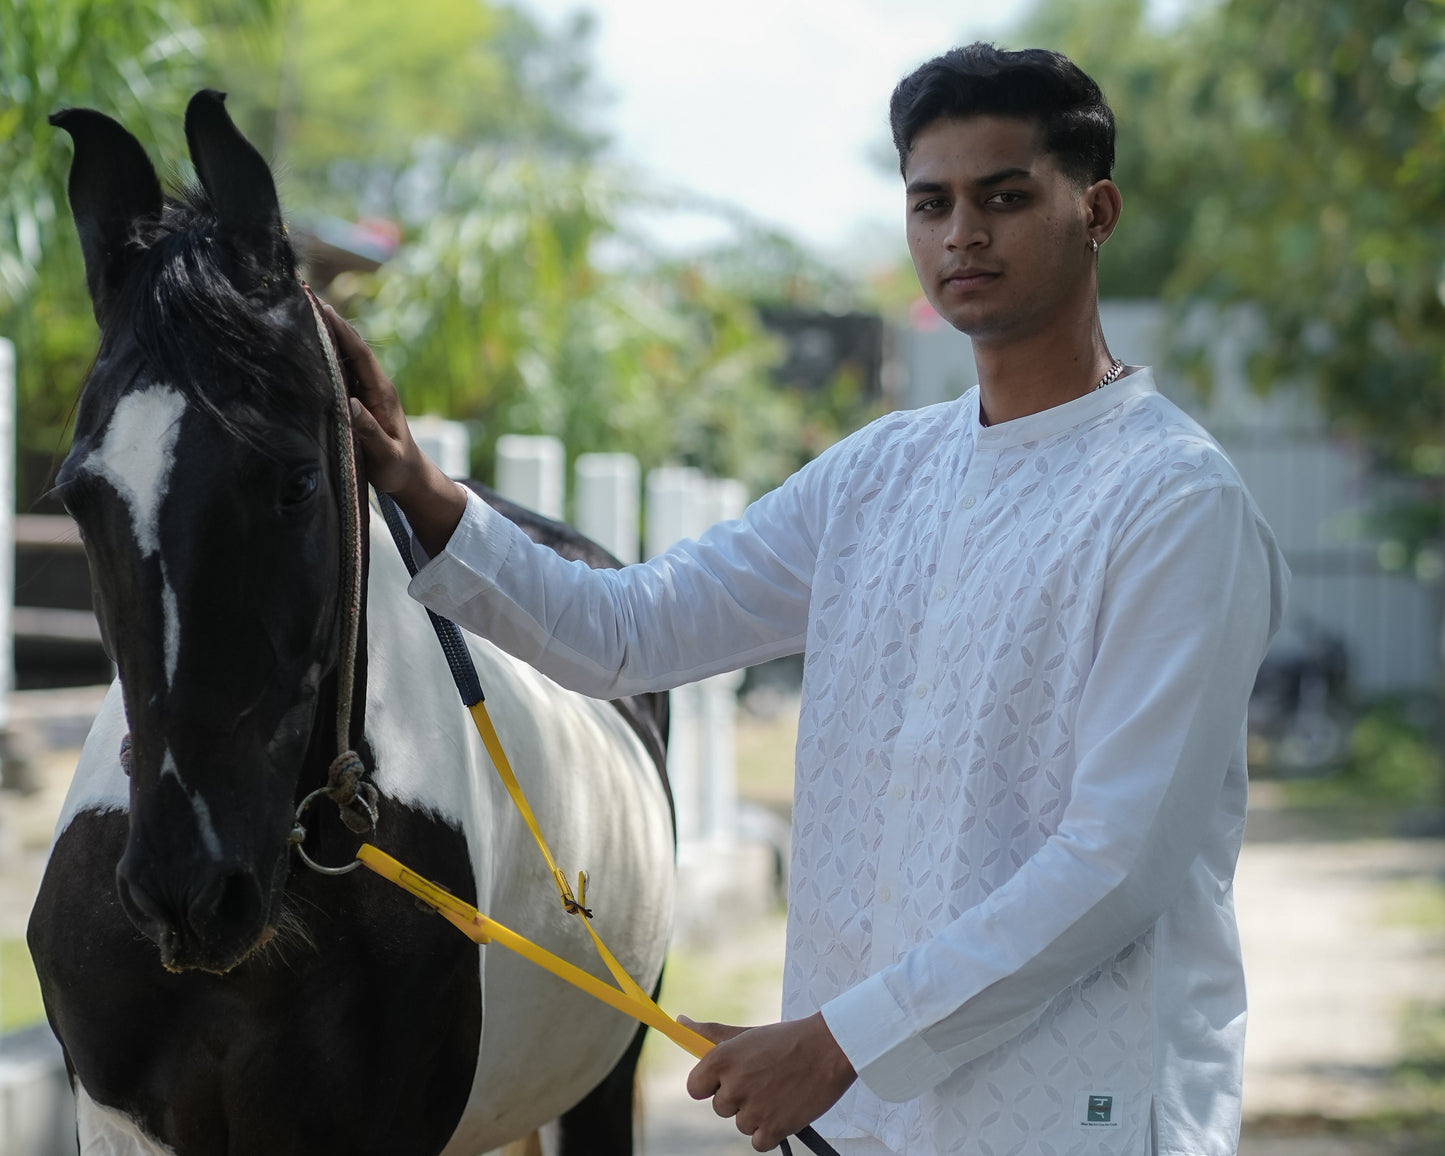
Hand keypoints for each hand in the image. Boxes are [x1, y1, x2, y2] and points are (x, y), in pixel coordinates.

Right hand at [320, 302, 423, 494]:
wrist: (408, 475)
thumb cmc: (397, 468)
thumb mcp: (386, 454)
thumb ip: (370, 432)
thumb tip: (351, 404)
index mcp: (382, 393)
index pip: (361, 355)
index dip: (343, 332)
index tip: (323, 310)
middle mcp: (374, 386)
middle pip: (351, 347)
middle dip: (331, 323)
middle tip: (305, 298)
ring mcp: (365, 391)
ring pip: (344, 357)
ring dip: (325, 336)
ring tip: (300, 313)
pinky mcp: (357, 399)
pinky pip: (339, 371)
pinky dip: (324, 355)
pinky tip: (306, 345)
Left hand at [681, 1012, 855, 1151]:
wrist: (830, 1049)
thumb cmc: (786, 1040)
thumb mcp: (746, 1034)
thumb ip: (710, 1033)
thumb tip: (680, 1021)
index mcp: (722, 1059)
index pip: (694, 1088)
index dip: (711, 1085)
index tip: (728, 1079)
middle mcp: (733, 1085)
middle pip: (720, 1107)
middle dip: (739, 1098)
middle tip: (764, 1079)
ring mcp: (753, 1109)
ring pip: (741, 1124)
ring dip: (757, 1114)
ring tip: (779, 1090)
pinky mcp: (773, 1129)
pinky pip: (758, 1142)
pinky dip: (771, 1131)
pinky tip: (784, 1109)